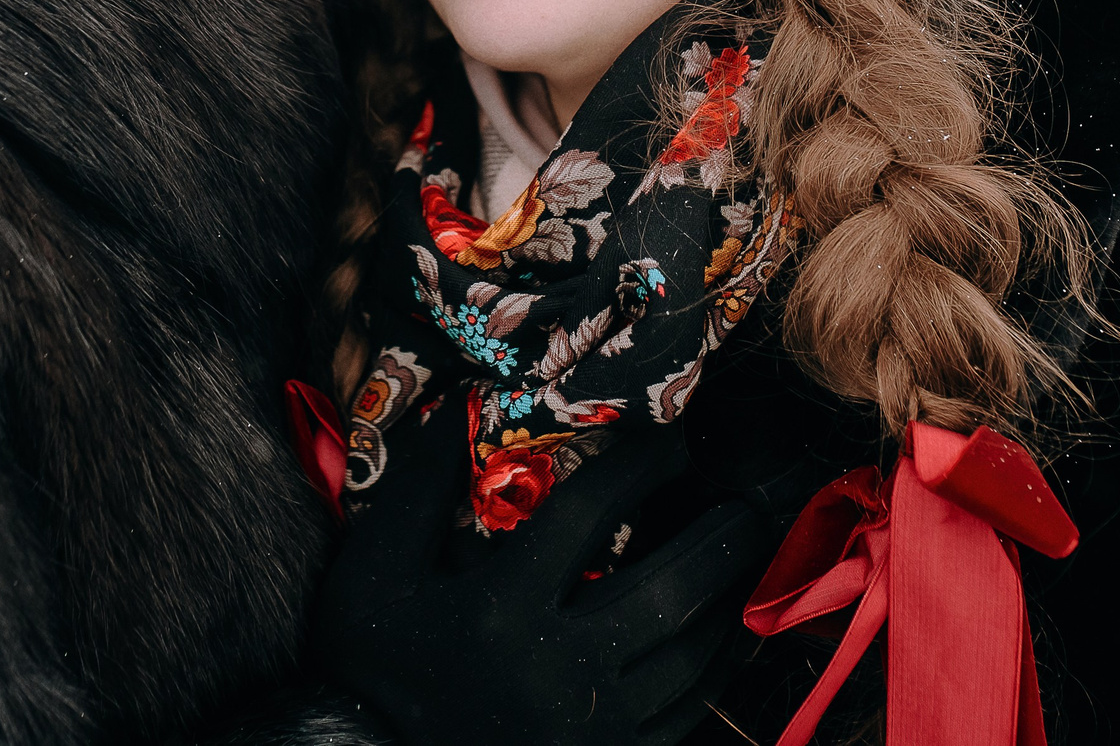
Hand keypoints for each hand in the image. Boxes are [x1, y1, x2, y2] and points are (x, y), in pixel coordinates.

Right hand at [312, 412, 781, 745]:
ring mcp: (590, 729)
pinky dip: (715, 668)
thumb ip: (416, 492)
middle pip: (665, 590)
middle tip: (748, 500)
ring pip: (687, 658)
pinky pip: (685, 714)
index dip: (638, 466)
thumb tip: (461, 405)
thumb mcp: (371, 576)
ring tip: (745, 557)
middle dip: (718, 539)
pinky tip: (723, 633)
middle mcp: (555, 670)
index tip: (672, 438)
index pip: (587, 515)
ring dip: (727, 601)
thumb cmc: (371, 672)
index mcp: (498, 612)